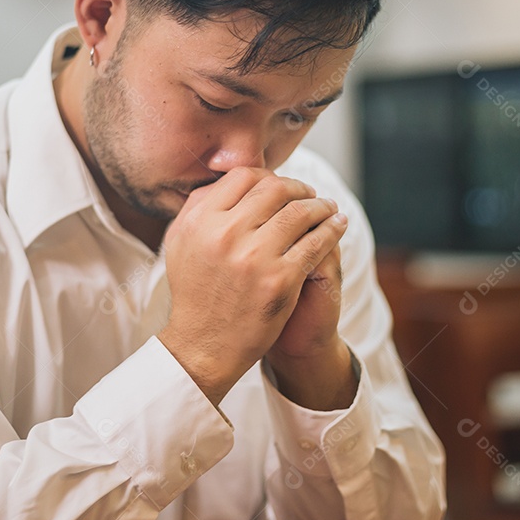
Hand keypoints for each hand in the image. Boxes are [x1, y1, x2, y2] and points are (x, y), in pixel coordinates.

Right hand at [158, 167, 347, 404]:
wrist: (204, 345)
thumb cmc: (194, 291)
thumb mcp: (180, 242)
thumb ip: (198, 205)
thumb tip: (224, 175)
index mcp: (201, 220)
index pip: (244, 177)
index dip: (268, 175)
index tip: (280, 184)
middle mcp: (226, 234)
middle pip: (275, 190)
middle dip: (299, 188)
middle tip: (311, 193)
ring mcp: (255, 257)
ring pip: (300, 213)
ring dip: (321, 205)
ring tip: (329, 207)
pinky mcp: (280, 280)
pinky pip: (315, 243)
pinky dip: (332, 229)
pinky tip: (339, 225)